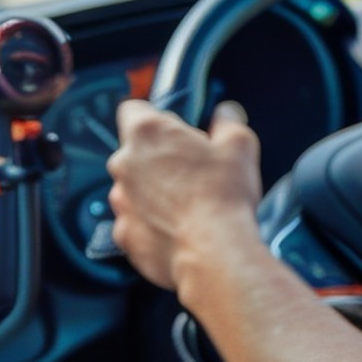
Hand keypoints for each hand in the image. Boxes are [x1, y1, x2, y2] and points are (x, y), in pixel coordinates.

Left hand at [107, 98, 263, 297]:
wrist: (213, 253)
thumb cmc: (223, 196)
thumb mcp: (240, 144)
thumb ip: (228, 121)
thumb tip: (225, 113)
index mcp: (148, 133)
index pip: (132, 109)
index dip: (154, 116)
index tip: (173, 128)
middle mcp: (124, 164)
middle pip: (134, 151)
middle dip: (157, 158)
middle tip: (191, 170)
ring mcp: (120, 201)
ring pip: (132, 188)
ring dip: (153, 192)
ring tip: (187, 204)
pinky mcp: (123, 234)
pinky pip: (135, 222)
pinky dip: (151, 224)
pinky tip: (178, 229)